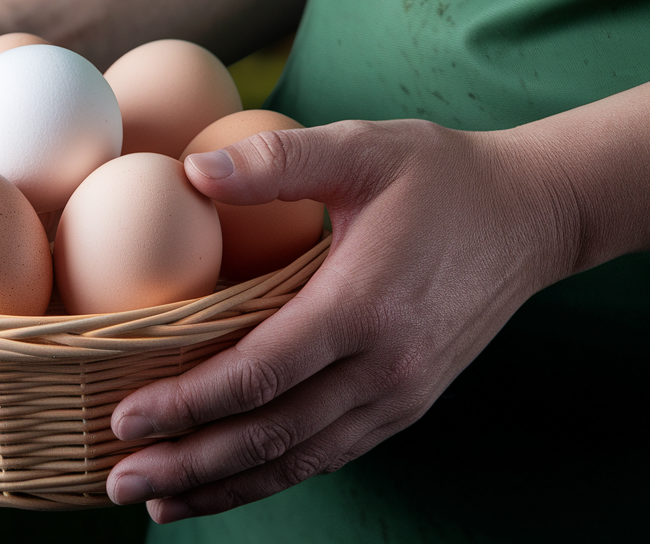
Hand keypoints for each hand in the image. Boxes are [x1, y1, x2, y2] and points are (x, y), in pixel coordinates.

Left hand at [105, 118, 584, 521]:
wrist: (533, 216)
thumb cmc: (441, 175)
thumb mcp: (362, 148)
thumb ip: (277, 160)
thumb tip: (189, 171)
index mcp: (363, 304)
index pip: (259, 373)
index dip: (187, 404)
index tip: (125, 419)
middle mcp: (384, 367)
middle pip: (270, 434)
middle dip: (188, 463)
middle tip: (116, 480)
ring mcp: (400, 395)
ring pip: (298, 460)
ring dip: (223, 486)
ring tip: (157, 500)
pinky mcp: (406, 404)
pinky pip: (328, 454)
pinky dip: (271, 477)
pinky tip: (227, 483)